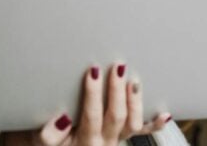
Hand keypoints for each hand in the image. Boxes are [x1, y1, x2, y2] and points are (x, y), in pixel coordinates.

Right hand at [1, 64, 172, 145]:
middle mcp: (104, 141)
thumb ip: (49, 133)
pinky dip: (155, 124)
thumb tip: (63, 118)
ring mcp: (116, 139)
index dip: (93, 93)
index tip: (93, 71)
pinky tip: (165, 114)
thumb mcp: (41, 139)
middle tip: (117, 67)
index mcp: (85, 139)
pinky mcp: (123, 137)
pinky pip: (143, 132)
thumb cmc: (52, 142)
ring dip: (134, 100)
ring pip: (132, 123)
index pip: (92, 114)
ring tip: (133, 80)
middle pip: (115, 115)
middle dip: (117, 89)